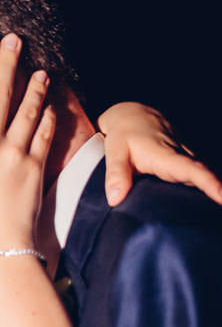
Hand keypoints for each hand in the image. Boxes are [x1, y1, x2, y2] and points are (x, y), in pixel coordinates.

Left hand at [99, 102, 221, 205]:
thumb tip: (115, 199)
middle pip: (205, 176)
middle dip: (219, 192)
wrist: (133, 116)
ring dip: (213, 191)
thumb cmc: (124, 135)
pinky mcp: (185, 163)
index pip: (193, 170)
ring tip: (218, 210)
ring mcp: (186, 159)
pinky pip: (197, 176)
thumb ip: (116, 174)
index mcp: (167, 156)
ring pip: (202, 176)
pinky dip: (204, 186)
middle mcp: (182, 157)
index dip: (209, 183)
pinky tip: (207, 204)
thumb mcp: (114, 152)